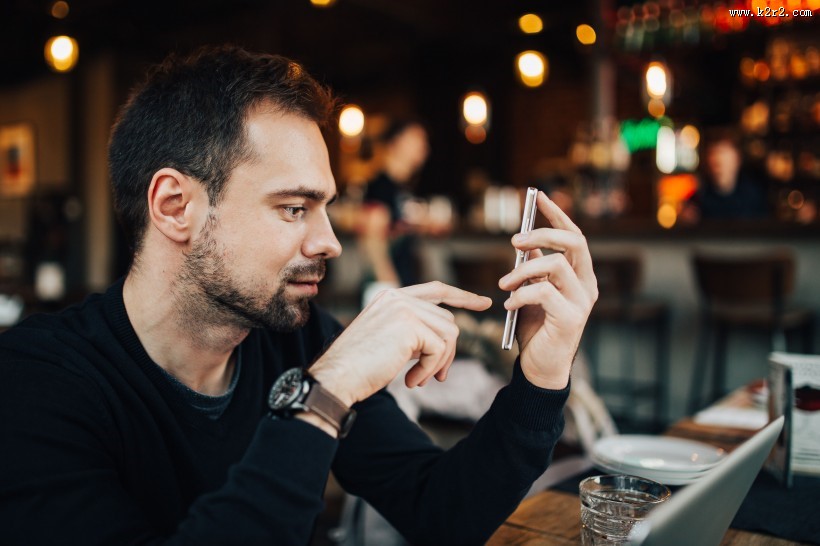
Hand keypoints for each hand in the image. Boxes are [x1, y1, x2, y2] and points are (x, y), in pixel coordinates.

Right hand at [309, 282, 491, 406]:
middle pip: (447, 320)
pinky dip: (431, 369)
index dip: (462, 295)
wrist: (337, 377)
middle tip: (437, 376)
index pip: (436, 290)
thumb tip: (446, 339)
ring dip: (439, 362)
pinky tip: (412, 380)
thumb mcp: (388, 340)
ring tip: (419, 379)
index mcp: (391, 298)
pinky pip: (440, 349)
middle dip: (448, 351)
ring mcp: (404, 309)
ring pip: (449, 334)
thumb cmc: (359, 366)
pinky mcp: (410, 326)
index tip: (484, 303)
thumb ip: (413, 331)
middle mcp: (398, 298)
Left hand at [498, 192, 597, 389]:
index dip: (557, 213)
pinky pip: (543, 292)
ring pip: (554, 265)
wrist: (540, 367)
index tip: (538, 196)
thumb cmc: (537, 328)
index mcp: (581, 275)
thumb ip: (534, 267)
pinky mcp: (571, 318)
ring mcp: (583, 301)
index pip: (574, 235)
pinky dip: (520, 294)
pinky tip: (508, 305)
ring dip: (522, 271)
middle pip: (574, 242)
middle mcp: (588, 285)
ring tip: (503, 284)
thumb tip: (525, 241)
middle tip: (514, 242)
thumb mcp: (533, 291)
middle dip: (542, 234)